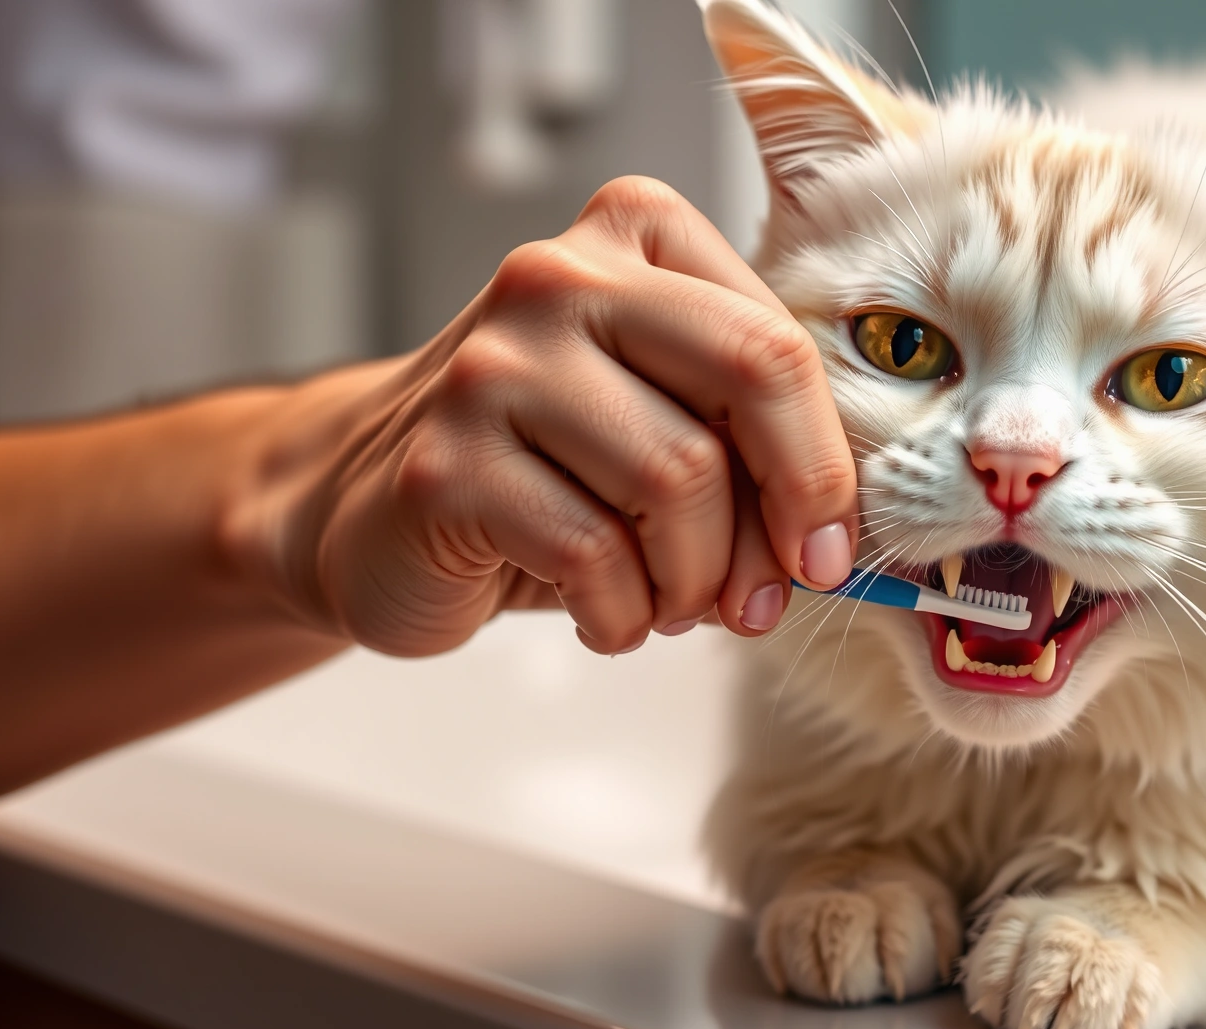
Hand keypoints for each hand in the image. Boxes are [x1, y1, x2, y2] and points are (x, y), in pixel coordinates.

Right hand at [230, 176, 856, 656]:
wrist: (366, 508)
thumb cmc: (549, 468)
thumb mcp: (663, 420)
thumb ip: (752, 443)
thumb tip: (839, 542)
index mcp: (633, 235)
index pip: (777, 342)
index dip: (825, 464)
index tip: (830, 550)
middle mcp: (558, 277)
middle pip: (746, 381)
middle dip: (783, 511)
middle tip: (770, 597)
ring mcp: (491, 367)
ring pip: (678, 479)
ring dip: (696, 582)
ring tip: (669, 605)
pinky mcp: (444, 465)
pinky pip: (595, 554)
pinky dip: (625, 616)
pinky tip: (606, 616)